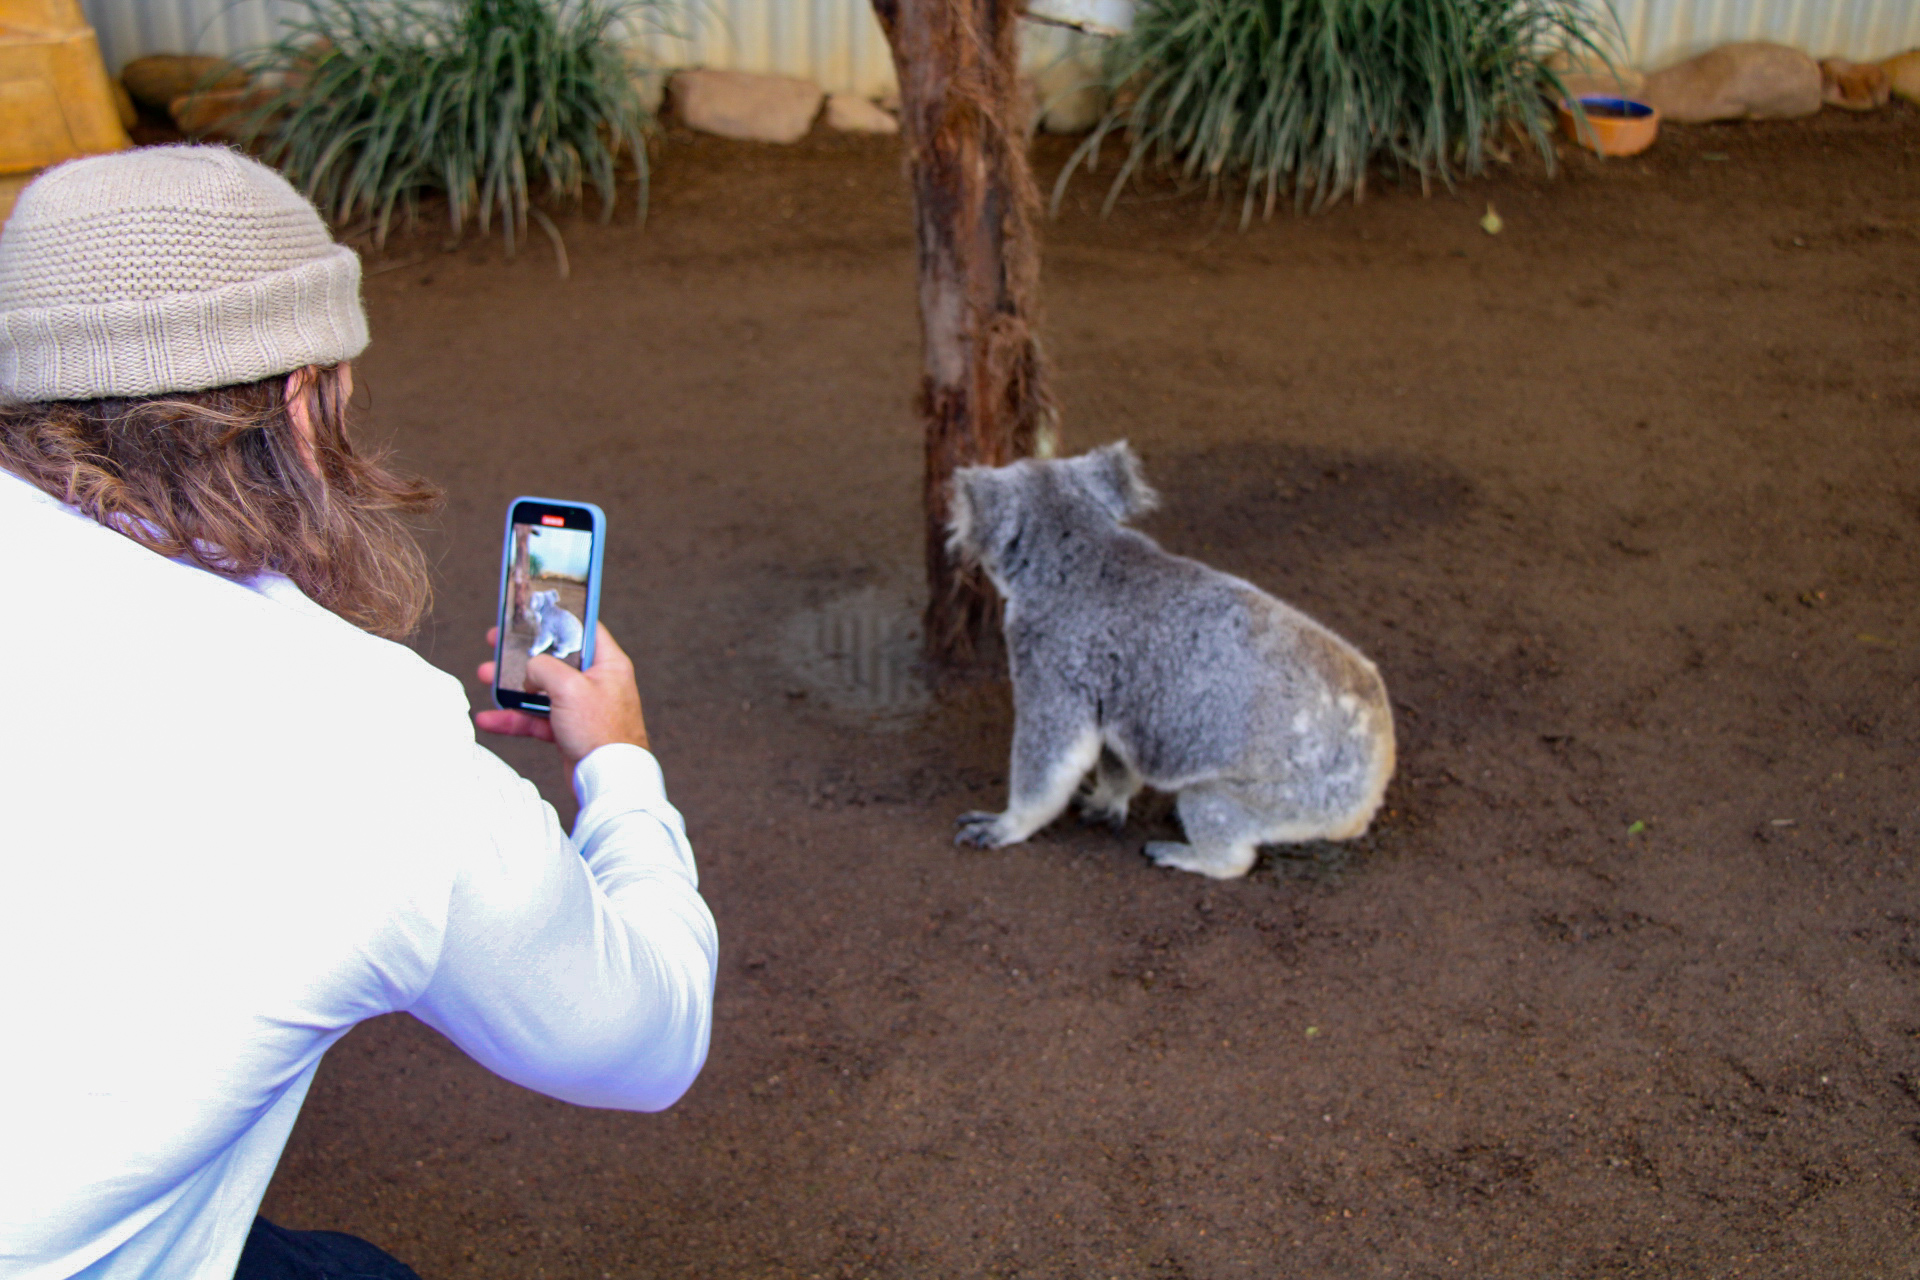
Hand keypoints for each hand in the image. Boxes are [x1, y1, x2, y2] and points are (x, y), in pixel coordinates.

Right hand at [476, 622, 649, 773]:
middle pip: (555, 659)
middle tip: (498, 642)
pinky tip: (490, 719)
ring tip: (485, 676)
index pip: (584, 629)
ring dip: (512, 686)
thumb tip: (530, 670)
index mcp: (608, 664)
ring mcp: (581, 707)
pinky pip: (537, 719)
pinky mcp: (569, 730)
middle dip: (523, 653)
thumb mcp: (569, 687)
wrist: (608, 780)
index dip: (558, 620)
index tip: (534, 614)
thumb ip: (544, 667)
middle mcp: (596, 682)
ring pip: (541, 690)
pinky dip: (514, 718)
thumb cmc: (602, 732)